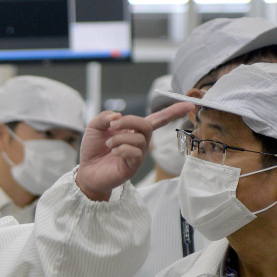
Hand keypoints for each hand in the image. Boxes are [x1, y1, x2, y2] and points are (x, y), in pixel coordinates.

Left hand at [75, 102, 193, 199]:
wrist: (87, 172)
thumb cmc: (93, 150)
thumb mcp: (94, 128)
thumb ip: (104, 117)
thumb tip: (117, 115)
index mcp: (133, 130)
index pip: (157, 119)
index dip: (173, 111)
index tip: (190, 104)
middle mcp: (140, 141)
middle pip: (147, 125)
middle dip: (129, 121)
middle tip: (112, 126)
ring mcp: (139, 155)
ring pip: (139, 139)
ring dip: (121, 138)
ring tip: (109, 145)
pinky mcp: (134, 167)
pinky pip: (136, 153)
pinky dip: (123, 149)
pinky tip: (114, 152)